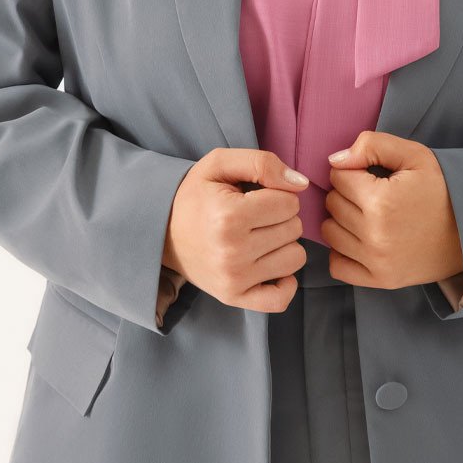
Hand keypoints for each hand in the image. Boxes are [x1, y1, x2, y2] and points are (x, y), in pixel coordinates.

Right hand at [163, 148, 309, 312]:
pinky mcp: (233, 297)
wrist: (161, 232)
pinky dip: (284, 282)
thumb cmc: (195, 195)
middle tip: (254, 216)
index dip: (278, 194)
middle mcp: (232, 251)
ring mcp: (234, 279)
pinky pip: (281, 299)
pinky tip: (270, 265)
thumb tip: (301, 183)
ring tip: (259, 237)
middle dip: (280, 218)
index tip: (257, 196)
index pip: (290, 202)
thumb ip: (262, 163)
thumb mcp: (220, 164)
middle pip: (294, 229)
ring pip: (296, 258)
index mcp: (229, 215)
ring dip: (283, 245)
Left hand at [323, 131, 462, 288]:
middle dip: (348, 193)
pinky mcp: (380, 280)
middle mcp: (374, 234)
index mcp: (381, 201)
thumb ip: (372, 145)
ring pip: (330, 232)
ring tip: (368, 215)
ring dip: (343, 220)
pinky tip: (360, 239)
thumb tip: (335, 159)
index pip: (338, 176)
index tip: (372, 176)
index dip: (354, 171)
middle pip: (332, 204)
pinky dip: (342, 252)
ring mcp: (376, 261)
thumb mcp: (415, 156)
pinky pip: (337, 266)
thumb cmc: (443, 190)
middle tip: (373, 194)